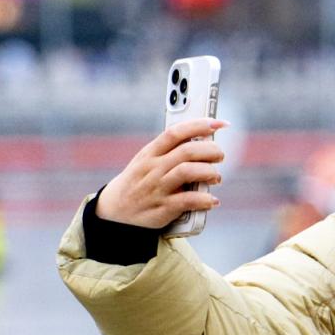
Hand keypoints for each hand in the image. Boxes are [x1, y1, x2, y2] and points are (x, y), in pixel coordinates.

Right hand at [98, 119, 224, 229]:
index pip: (175, 132)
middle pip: (187, 151)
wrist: (115, 211)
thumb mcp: (146, 161)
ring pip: (187, 172)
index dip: (199, 125)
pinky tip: (212, 200)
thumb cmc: (139, 181)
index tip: (219, 123)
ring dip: (209, 172)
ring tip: (216, 177)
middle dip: (210, 150)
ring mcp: (158, 188)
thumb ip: (170, 150)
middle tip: (219, 155)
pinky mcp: (163, 209)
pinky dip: (205, 199)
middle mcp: (153, 168)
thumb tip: (202, 139)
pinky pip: (187, 201)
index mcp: (150, 153)